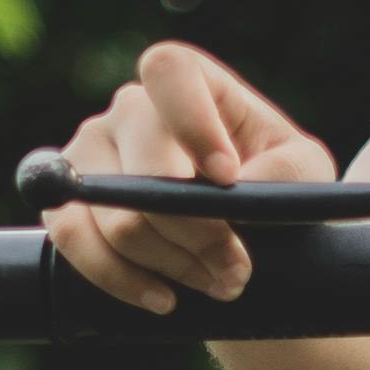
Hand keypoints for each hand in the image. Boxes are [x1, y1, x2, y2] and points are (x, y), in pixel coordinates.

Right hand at [41, 42, 334, 314]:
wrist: (241, 233)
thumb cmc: (274, 184)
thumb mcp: (304, 170)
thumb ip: (290, 170)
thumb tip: (240, 193)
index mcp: (187, 83)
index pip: (169, 71)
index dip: (193, 123)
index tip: (228, 178)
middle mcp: (128, 109)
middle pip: (144, 170)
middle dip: (198, 232)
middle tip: (238, 269)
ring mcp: (89, 152)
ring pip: (117, 218)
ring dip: (173, 264)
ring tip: (217, 284)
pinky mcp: (66, 201)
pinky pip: (71, 238)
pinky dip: (120, 279)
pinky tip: (164, 298)